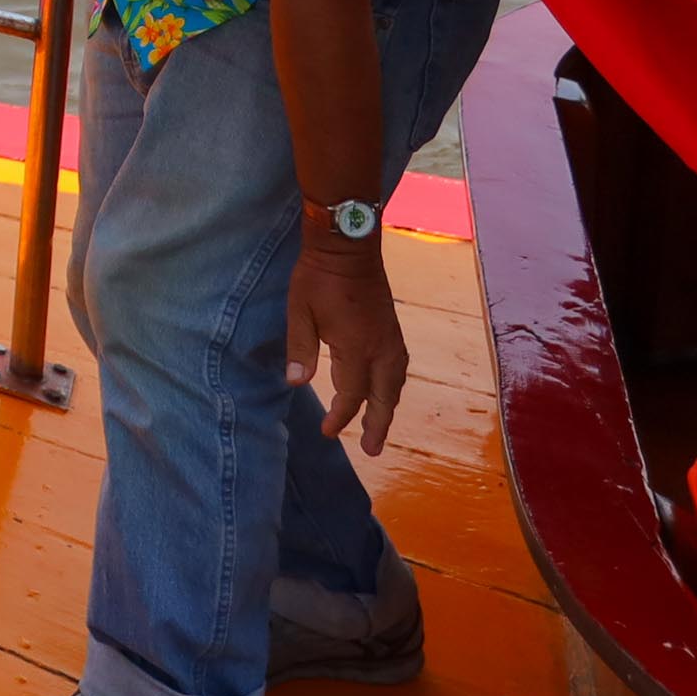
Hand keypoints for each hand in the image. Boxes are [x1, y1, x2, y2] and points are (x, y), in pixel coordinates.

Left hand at [287, 231, 409, 454]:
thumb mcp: (300, 311)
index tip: (329, 433)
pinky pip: (399, 366)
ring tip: (381, 426)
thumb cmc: (318, 277)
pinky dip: (394, 385)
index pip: (352, 393)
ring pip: (396, 382)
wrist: (348, 244)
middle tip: (374, 451)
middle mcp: (381, 347)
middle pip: (384, 396)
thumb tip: (297, 383)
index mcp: (357, 346)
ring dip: (389, 406)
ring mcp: (390, 337)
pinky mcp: (392, 327)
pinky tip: (388, 389)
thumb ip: (301, 348)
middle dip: (379, 424)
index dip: (342, 416)